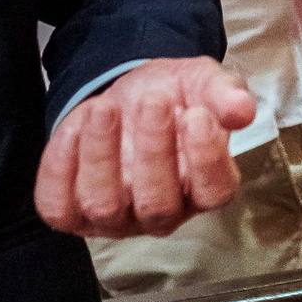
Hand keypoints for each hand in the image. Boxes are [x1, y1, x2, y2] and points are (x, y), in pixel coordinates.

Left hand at [35, 57, 256, 237]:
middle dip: (153, 150)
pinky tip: (76, 126)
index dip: (206, 159)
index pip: (213, 192)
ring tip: (105, 108)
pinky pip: (59, 205)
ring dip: (102, 155)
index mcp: (203, 187)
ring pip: (104, 206)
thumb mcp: (204, 83)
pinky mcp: (71, 212)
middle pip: (157, 204)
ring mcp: (114, 218)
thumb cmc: (173, 96)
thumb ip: (225, 93)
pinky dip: (61, 166)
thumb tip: (242, 109)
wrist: (127, 95)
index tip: (197, 115)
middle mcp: (161, 213)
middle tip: (153, 100)